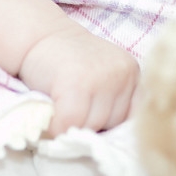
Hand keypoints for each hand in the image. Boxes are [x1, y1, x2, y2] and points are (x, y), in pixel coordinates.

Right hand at [19, 23, 139, 136]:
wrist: (41, 36)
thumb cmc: (70, 62)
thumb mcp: (103, 76)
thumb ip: (113, 100)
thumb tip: (111, 138)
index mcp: (133, 72)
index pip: (134, 116)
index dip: (112, 123)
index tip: (94, 117)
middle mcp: (123, 73)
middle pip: (112, 123)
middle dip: (90, 122)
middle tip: (73, 105)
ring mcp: (102, 77)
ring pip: (92, 126)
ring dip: (74, 125)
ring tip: (62, 106)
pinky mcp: (77, 83)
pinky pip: (70, 123)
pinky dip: (56, 126)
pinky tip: (51, 112)